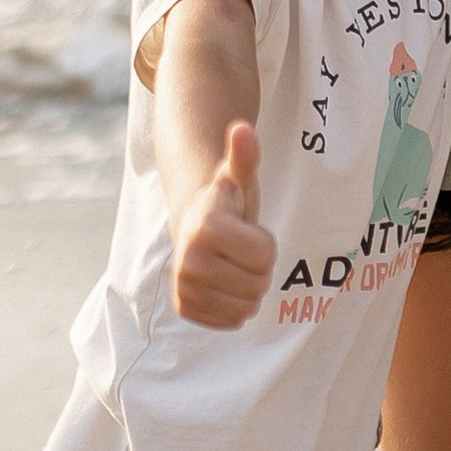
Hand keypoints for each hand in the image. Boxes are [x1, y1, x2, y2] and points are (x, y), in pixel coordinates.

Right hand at [172, 121, 274, 328]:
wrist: (194, 224)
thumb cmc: (226, 200)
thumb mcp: (238, 176)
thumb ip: (244, 155)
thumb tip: (243, 129)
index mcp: (205, 228)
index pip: (266, 256)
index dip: (265, 242)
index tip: (245, 228)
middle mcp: (187, 262)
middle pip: (259, 285)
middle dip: (258, 268)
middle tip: (239, 249)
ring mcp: (183, 288)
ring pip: (247, 308)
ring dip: (248, 289)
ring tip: (231, 265)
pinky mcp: (185, 309)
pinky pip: (232, 322)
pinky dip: (235, 306)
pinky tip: (223, 283)